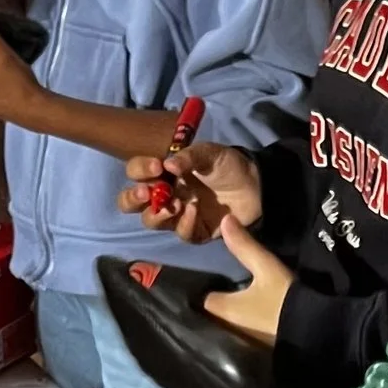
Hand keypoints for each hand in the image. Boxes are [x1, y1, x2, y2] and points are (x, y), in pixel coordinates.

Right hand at [119, 140, 260, 240]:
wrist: (256, 185)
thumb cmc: (227, 165)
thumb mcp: (209, 153)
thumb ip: (189, 157)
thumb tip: (168, 164)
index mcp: (163, 173)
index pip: (136, 173)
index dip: (139, 171)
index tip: (156, 166)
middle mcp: (164, 195)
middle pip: (131, 203)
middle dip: (132, 199)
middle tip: (147, 194)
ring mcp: (177, 215)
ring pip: (151, 221)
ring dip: (157, 213)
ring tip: (174, 204)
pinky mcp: (194, 231)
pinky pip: (181, 233)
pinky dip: (185, 223)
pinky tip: (194, 211)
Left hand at [208, 219, 290, 343]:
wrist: (315, 331)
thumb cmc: (283, 299)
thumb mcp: (265, 267)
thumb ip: (244, 246)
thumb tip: (225, 219)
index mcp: (223, 310)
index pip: (203, 299)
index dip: (205, 287)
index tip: (209, 275)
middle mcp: (229, 327)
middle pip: (216, 312)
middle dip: (219, 299)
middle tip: (222, 282)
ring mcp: (245, 338)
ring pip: (231, 321)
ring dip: (233, 311)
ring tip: (237, 294)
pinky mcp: (260, 345)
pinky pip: (246, 329)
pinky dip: (248, 320)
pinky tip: (255, 309)